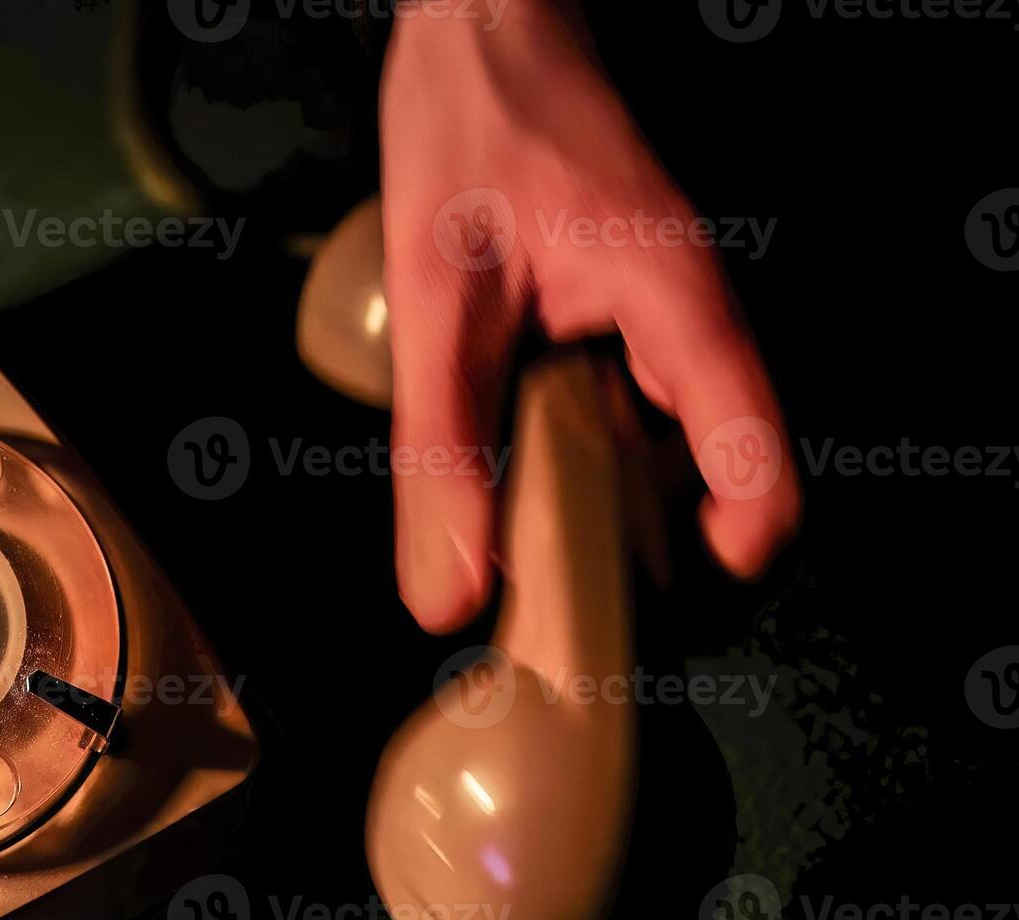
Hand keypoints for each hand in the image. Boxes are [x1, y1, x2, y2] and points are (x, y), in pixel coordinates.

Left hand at [381, 3, 799, 632]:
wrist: (478, 29)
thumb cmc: (469, 125)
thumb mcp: (435, 299)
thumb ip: (441, 443)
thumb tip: (449, 584)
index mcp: (672, 296)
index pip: (754, 441)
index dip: (741, 533)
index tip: (682, 594)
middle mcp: (686, 304)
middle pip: (712, 453)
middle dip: (652, 535)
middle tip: (568, 594)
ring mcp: (661, 299)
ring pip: (666, 428)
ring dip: (612, 490)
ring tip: (533, 545)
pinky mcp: (624, 296)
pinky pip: (629, 392)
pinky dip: (586, 440)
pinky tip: (519, 463)